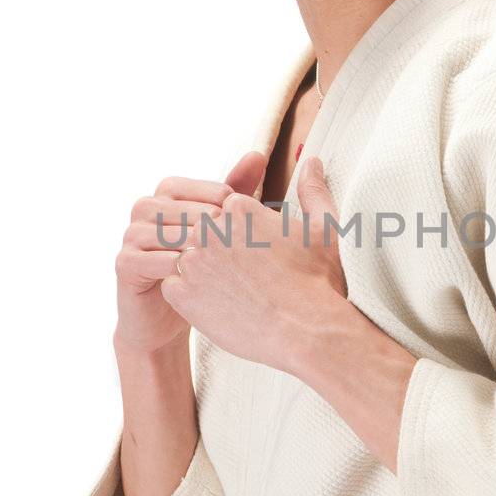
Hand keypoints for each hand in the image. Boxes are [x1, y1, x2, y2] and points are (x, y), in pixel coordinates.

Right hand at [113, 149, 268, 355]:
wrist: (168, 320)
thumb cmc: (201, 269)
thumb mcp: (220, 230)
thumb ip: (236, 192)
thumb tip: (258, 154)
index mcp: (168, 194)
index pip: (202, 189)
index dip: (228, 208)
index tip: (248, 229)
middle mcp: (145, 209)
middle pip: (182, 207)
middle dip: (212, 226)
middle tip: (239, 246)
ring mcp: (131, 235)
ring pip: (165, 231)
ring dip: (194, 246)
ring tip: (221, 262)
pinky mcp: (124, 265)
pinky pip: (147, 259)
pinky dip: (173, 267)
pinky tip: (198, 279)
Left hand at [158, 155, 348, 373]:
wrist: (306, 332)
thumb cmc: (318, 281)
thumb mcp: (323, 228)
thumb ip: (313, 191)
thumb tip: (313, 162)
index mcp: (238, 208)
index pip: (222, 211)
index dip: (240, 234)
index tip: (257, 255)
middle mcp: (209, 229)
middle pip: (200, 233)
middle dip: (217, 251)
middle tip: (244, 276)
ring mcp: (192, 262)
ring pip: (183, 257)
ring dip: (201, 272)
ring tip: (230, 291)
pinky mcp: (182, 294)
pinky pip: (171, 287)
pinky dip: (189, 297)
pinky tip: (216, 306)